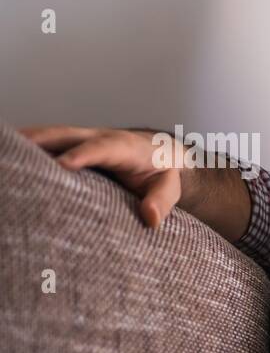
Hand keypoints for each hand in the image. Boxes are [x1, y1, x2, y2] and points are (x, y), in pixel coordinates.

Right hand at [20, 125, 181, 228]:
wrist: (159, 153)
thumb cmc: (161, 173)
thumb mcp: (169, 188)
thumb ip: (161, 201)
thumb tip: (150, 218)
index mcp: (124, 146)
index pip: (101, 148)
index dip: (82, 154)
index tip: (63, 165)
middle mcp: (98, 137)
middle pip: (66, 135)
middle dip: (41, 141)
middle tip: (17, 153)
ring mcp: (81, 139)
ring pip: (51, 135)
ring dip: (27, 141)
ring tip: (6, 153)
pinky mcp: (71, 145)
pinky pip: (47, 143)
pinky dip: (28, 146)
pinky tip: (11, 155)